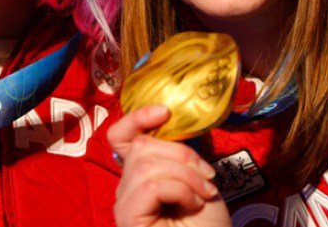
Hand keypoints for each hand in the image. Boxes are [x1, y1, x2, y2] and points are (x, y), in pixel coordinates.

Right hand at [108, 105, 231, 226]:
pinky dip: (179, 190)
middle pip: (141, 146)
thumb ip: (180, 155)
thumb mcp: (197, 179)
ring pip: (148, 164)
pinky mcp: (128, 217)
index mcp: (140, 175)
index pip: (120, 136)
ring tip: (204, 194)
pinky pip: (151, 185)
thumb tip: (177, 122)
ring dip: (185, 175)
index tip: (165, 112)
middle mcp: (125, 188)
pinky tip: (193, 204)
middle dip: (182, 155)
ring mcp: (124, 204)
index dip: (137, 118)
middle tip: (207, 178)